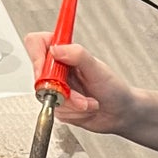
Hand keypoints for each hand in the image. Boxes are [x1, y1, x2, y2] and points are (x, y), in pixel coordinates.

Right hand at [22, 32, 138, 134]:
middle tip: (80, 96)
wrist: (120, 113)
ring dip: (73, 105)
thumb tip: (56, 49)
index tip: (47, 71)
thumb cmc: (114, 88)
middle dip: (63, 92)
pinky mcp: (59, 105)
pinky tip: (86, 110)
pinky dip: (74, 113)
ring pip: (48, 98)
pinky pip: (57, 111)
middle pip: (40, 77)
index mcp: (66, 53)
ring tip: (89, 102)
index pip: (37, 44)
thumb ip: (77, 55)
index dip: (37, 57)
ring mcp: (57, 88)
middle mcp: (59, 69)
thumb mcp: (97, 68)